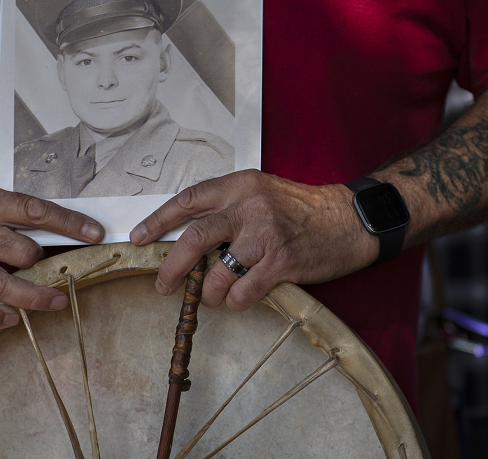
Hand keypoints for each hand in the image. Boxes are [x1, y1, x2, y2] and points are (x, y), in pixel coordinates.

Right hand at [0, 180, 103, 328]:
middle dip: (43, 258)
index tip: (94, 233)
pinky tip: (12, 319)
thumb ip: (20, 212)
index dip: (69, 224)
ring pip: (0, 284)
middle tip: (57, 263)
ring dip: (34, 296)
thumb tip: (66, 230)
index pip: (34, 212)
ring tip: (58, 301)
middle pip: (21, 251)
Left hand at [129, 170, 377, 309]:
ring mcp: (266, 235)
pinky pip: (242, 292)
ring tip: (209, 297)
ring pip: (216, 273)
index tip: (138, 237)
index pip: (188, 200)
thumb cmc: (302, 208)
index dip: (158, 220)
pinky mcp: (281, 263)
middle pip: (195, 238)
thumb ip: (228, 207)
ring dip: (206, 293)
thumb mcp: (262, 192)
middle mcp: (249, 206)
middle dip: (171, 267)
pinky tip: (237, 300)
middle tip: (163, 285)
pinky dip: (233, 302)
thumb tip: (187, 236)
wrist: (349, 219)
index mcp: (240, 185)